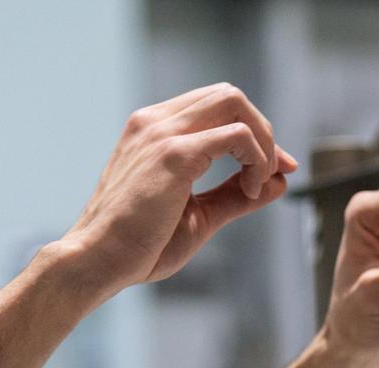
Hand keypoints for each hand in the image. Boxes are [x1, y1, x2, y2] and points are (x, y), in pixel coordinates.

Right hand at [61, 83, 297, 292]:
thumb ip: (234, 196)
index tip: (274, 170)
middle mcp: (156, 121)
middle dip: (264, 132)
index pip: (217, 106)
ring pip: (235, 102)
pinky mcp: (174, 153)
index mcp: (154, 130)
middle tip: (271, 173)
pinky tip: (248, 191)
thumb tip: (279, 182)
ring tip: (257, 183)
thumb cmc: (140, 245)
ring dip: (263, 141)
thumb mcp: (198, 215)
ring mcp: (163, 132)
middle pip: (231, 95)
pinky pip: (237, 135)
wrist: (99, 261)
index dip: (255, 134)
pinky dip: (256, 160)